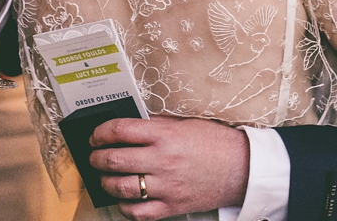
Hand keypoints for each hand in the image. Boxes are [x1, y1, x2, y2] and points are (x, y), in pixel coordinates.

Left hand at [88, 117, 248, 220]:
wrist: (242, 168)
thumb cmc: (215, 142)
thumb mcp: (185, 124)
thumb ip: (157, 125)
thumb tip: (129, 127)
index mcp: (165, 135)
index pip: (120, 130)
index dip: (101, 132)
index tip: (96, 134)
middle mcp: (162, 160)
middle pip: (114, 159)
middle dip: (97, 157)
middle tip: (94, 156)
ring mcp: (166, 186)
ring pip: (120, 187)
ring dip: (105, 182)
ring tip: (104, 177)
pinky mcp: (172, 207)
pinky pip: (138, 212)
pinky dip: (125, 207)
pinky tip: (124, 199)